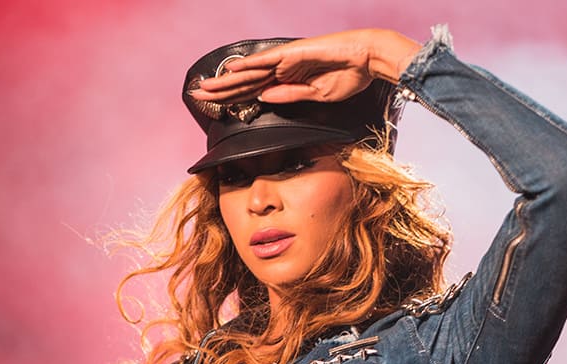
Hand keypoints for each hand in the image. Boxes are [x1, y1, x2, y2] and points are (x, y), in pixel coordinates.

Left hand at [190, 29, 419, 104]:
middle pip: (245, 81)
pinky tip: (230, 71)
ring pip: (250, 72)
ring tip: (205, 87)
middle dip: (221, 90)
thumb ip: (290, 96)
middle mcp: (283, 68)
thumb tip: (263, 99)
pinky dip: (248, 66)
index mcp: (288, 79)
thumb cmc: (349, 76)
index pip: (254, 91)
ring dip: (226, 80)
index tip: (215, 106)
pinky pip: (266, 61)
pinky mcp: (293, 54)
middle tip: (197, 96)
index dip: (234, 98)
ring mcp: (286, 60)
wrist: (368, 59)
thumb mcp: (316, 95)